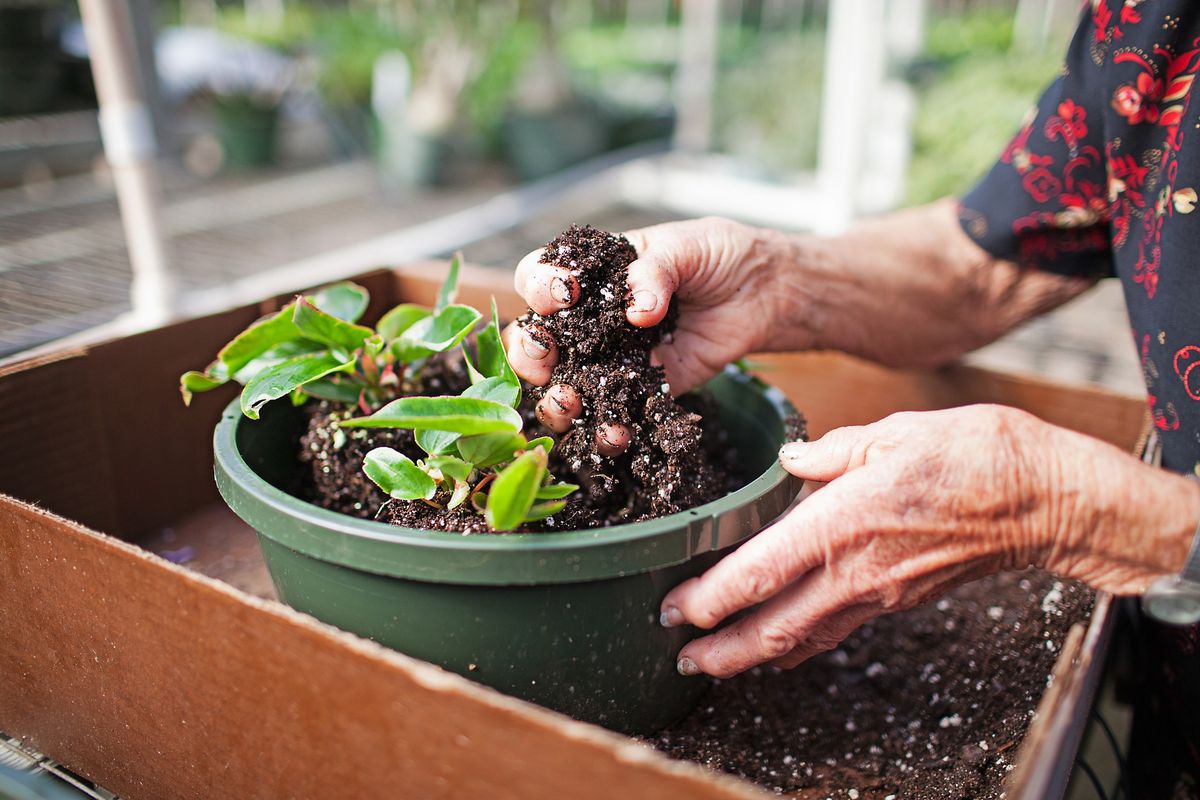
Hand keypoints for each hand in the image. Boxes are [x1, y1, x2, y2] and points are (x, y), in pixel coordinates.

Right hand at [503, 218, 798, 441]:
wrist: (762, 292)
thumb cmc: (718, 255)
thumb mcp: (686, 247)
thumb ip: (656, 272)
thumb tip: (639, 311)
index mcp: (590, 272)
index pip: (540, 277)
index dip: (539, 286)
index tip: (563, 294)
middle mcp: (590, 319)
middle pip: (536, 338)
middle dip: (529, 351)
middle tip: (545, 357)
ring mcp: (611, 358)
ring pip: (563, 384)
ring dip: (555, 399)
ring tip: (569, 403)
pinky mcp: (641, 390)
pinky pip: (612, 414)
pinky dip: (604, 430)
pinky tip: (615, 434)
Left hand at [659, 405, 1199, 678]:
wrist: (1048, 501)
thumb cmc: (977, 456)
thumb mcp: (897, 431)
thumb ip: (833, 451)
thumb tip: (790, 461)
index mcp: (844, 520)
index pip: (761, 572)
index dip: (712, 598)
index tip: (674, 610)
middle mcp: (855, 569)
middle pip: (773, 627)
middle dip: (720, 649)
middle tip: (679, 656)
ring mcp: (879, 593)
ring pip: (803, 640)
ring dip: (752, 657)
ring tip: (713, 663)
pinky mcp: (899, 600)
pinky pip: (837, 632)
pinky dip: (800, 646)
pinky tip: (781, 649)